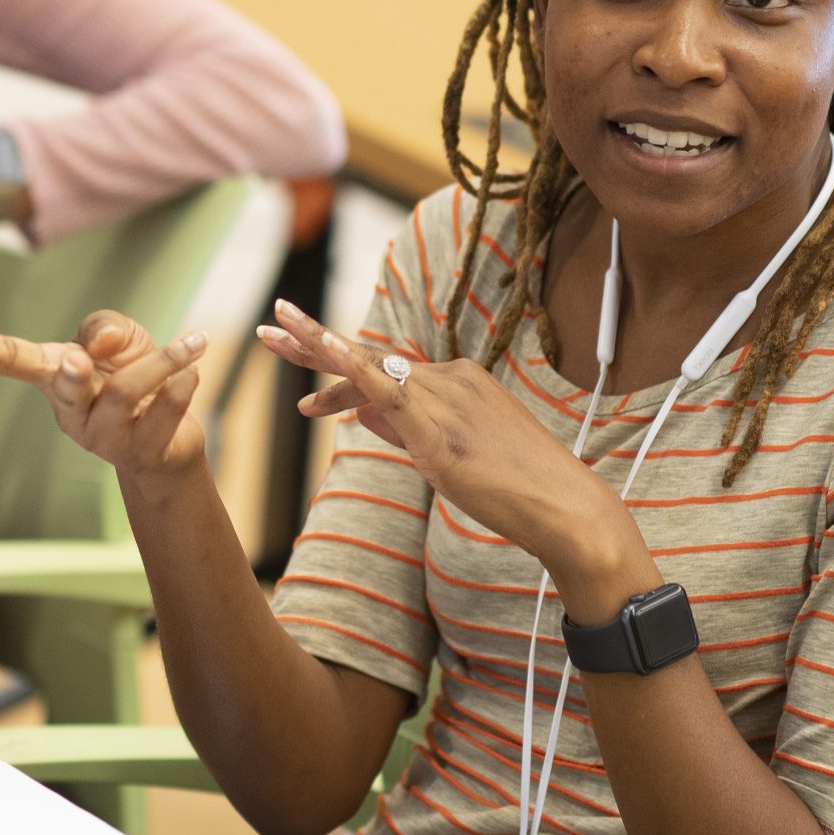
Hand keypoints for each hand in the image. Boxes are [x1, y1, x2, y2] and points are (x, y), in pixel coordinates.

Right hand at [0, 311, 211, 480]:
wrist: (173, 441)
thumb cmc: (134, 376)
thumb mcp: (119, 337)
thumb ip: (104, 327)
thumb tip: (96, 346)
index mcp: (53, 376)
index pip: (8, 361)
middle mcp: (71, 411)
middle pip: (66, 386)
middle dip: (73, 372)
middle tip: (81, 358)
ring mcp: (104, 438)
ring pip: (124, 395)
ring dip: (161, 364)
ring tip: (194, 343)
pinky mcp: (140, 453)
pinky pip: (162, 413)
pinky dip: (183, 384)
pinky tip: (195, 370)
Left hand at [257, 299, 633, 582]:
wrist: (564, 507)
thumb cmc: (518, 489)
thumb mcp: (449, 457)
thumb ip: (403, 430)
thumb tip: (360, 415)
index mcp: (459, 382)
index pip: (387, 372)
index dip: (340, 376)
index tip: (308, 391)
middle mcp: (450, 379)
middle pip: (370, 359)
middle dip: (314, 343)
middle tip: (269, 327)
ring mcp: (445, 398)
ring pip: (368, 370)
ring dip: (315, 353)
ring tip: (270, 337)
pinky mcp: (437, 427)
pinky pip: (384, 388)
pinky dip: (347, 367)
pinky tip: (319, 348)